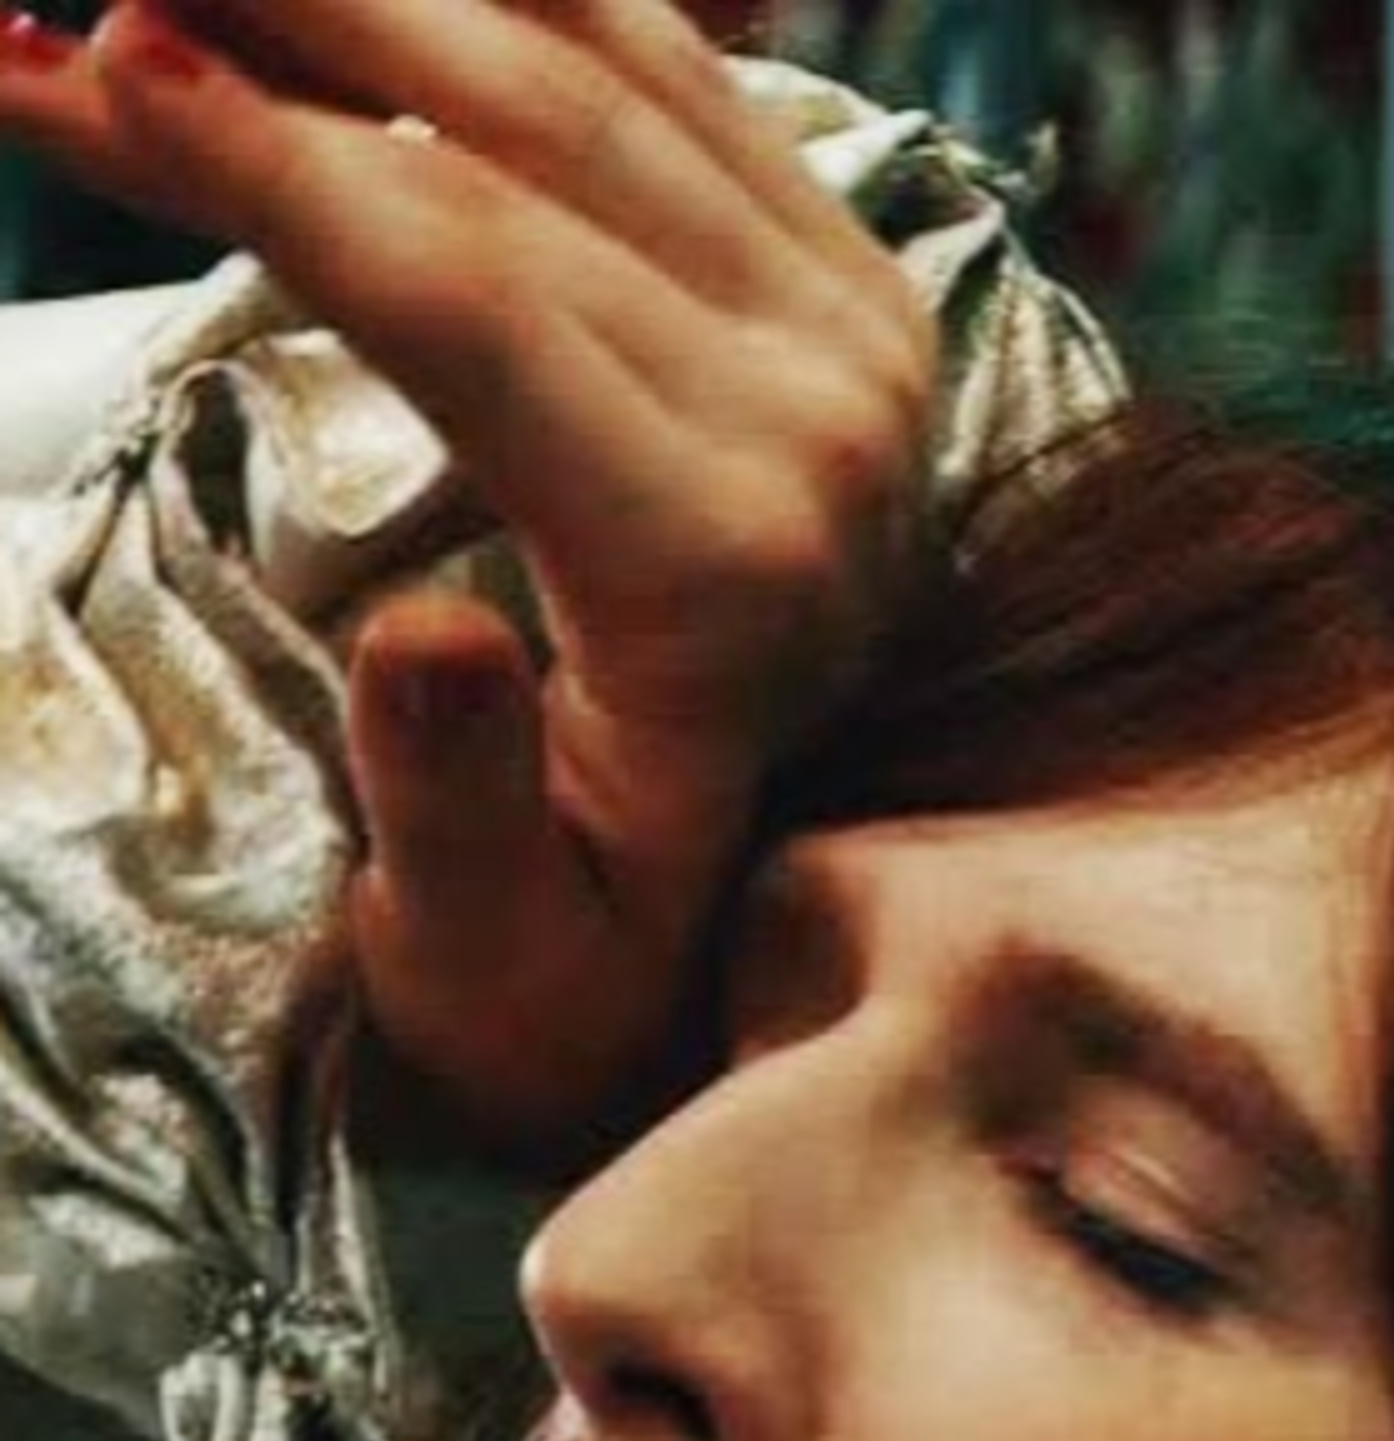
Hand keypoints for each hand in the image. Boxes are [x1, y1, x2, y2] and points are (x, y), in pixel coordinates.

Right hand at [0, 0, 937, 1169]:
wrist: (768, 885)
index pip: (476, 312)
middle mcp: (833, 438)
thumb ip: (462, 807)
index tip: (55, 64)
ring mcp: (860, 341)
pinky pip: (661, 65)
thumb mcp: (506, 946)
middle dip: (257, 44)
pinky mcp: (853, 282)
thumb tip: (424, 641)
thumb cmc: (583, 930)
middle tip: (42, 25)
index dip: (263, 169)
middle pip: (516, 162)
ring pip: (587, 75)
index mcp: (732, 586)